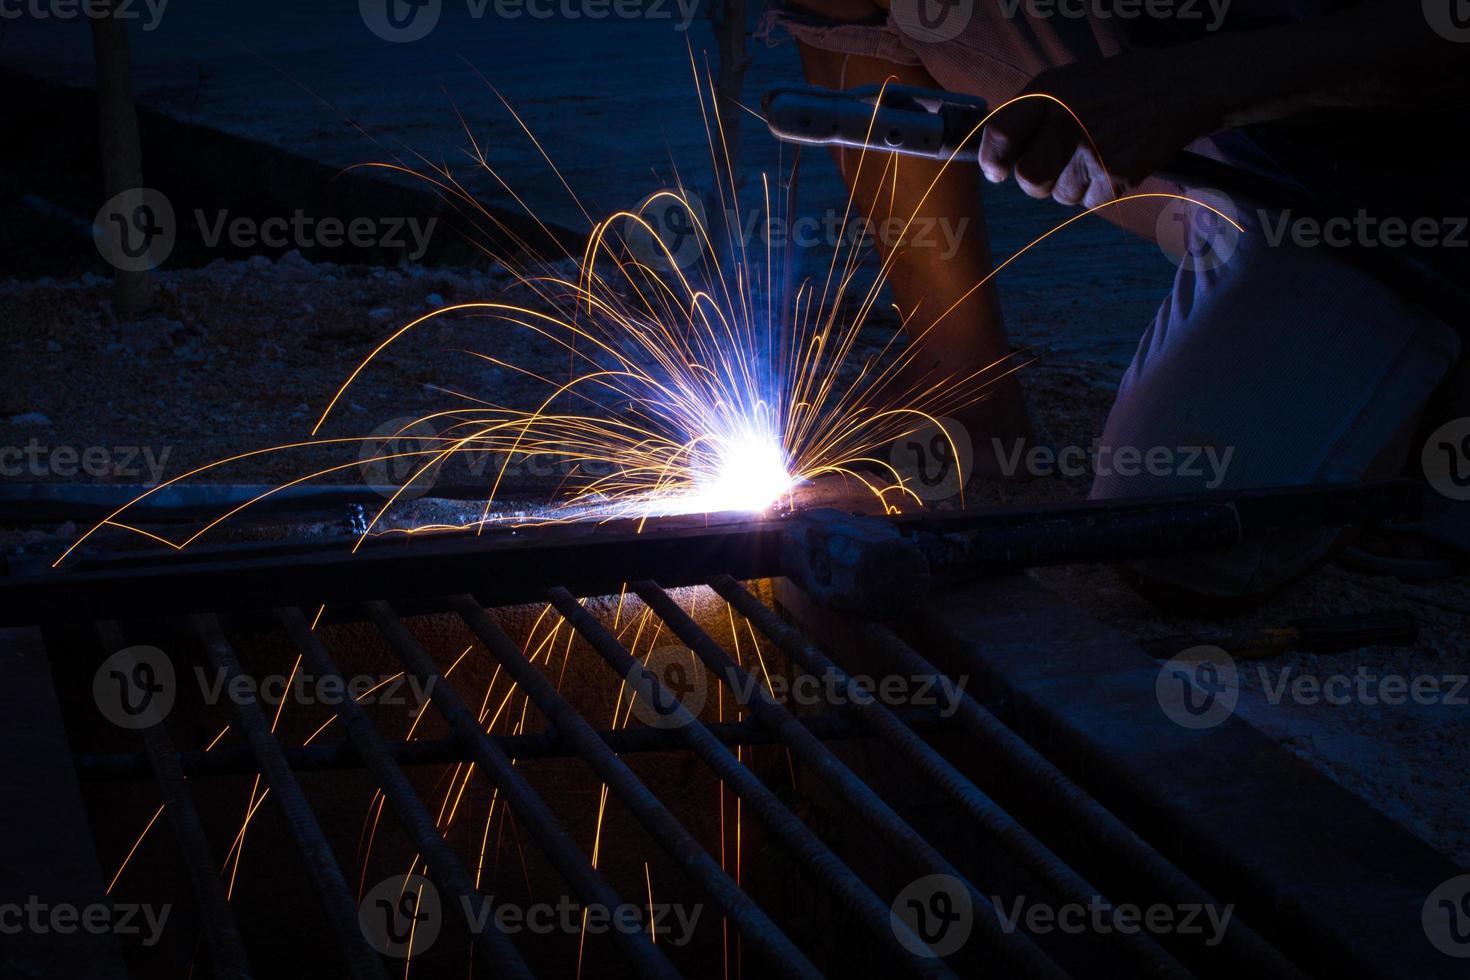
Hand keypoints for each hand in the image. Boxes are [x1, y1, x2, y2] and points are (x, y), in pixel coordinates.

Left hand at [978, 51, 1224, 208]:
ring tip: (1097, 154)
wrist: (1179, 89)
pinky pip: (1090, 202)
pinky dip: (1100, 190)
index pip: (999, 135)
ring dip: (1074, 184)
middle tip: (1057, 166)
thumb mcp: (1066, 84)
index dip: (993, 160)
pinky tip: (1116, 161)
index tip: (998, 171)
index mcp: (1047, 92)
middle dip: (1038, 181)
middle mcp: (1064, 120)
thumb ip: (1029, 115)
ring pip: (1060, 195)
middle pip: (1028, 179)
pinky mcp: (1116, 173)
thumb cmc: (1113, 91)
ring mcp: (1091, 149)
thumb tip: (996, 159)